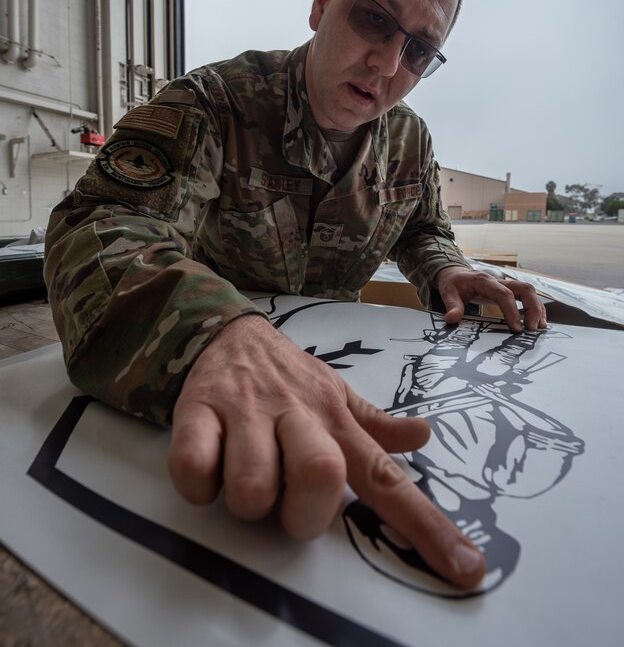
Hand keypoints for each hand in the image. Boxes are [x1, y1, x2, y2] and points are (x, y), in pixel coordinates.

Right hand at [168, 314, 484, 588]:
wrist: (226, 332)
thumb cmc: (287, 376)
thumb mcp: (335, 394)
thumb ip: (374, 423)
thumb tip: (424, 436)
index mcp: (336, 420)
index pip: (387, 479)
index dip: (425, 527)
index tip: (467, 570)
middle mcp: (297, 415)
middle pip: (320, 477)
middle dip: (301, 513)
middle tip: (286, 499)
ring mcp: (246, 411)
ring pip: (252, 487)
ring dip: (247, 500)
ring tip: (244, 473)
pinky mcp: (197, 410)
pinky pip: (194, 469)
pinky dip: (199, 484)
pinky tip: (209, 463)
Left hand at [436, 266, 547, 331]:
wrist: (455, 273)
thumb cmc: (453, 283)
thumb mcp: (448, 293)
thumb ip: (452, 306)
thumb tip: (451, 319)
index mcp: (484, 281)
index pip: (504, 294)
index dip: (512, 310)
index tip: (516, 328)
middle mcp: (499, 281)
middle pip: (524, 289)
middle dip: (532, 308)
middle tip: (532, 329)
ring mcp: (506, 284)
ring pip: (529, 291)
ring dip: (537, 308)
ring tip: (538, 327)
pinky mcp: (509, 290)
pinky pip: (527, 296)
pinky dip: (534, 307)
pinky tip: (536, 321)